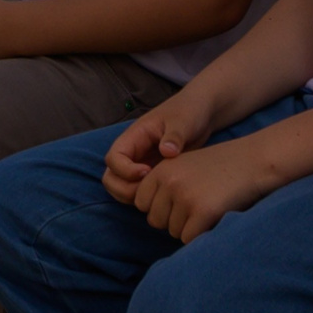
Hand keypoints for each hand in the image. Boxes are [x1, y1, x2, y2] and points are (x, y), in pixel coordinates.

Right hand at [101, 90, 217, 203]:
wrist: (201, 115)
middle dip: (126, 190)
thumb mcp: (182, 121)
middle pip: (111, 178)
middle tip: (153, 191)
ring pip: (121, 188)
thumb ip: (174, 135)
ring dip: (134, 197)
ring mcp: (140, 165)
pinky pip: (139, 192)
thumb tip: (167, 152)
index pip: (113, 159)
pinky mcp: (152, 175)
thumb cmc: (189, 112)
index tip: (148, 172)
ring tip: (160, 195)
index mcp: (134, 137)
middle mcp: (132, 153)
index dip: (125, 171)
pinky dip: (146, 199)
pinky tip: (167, 196)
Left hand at [128, 137, 282, 243]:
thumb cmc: (220, 168)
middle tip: (196, 208)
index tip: (177, 204)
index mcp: (161, 170)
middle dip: (172, 220)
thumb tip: (151, 217)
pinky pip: (188, 238)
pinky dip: (200, 235)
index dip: (158, 208)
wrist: (253, 162)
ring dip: (188, 227)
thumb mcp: (184, 166)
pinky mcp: (203, 212)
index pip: (141, 203)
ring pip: (172, 231)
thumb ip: (164, 185)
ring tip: (207, 209)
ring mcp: (185, 197)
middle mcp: (169, 183)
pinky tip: (213, 219)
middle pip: (154, 220)